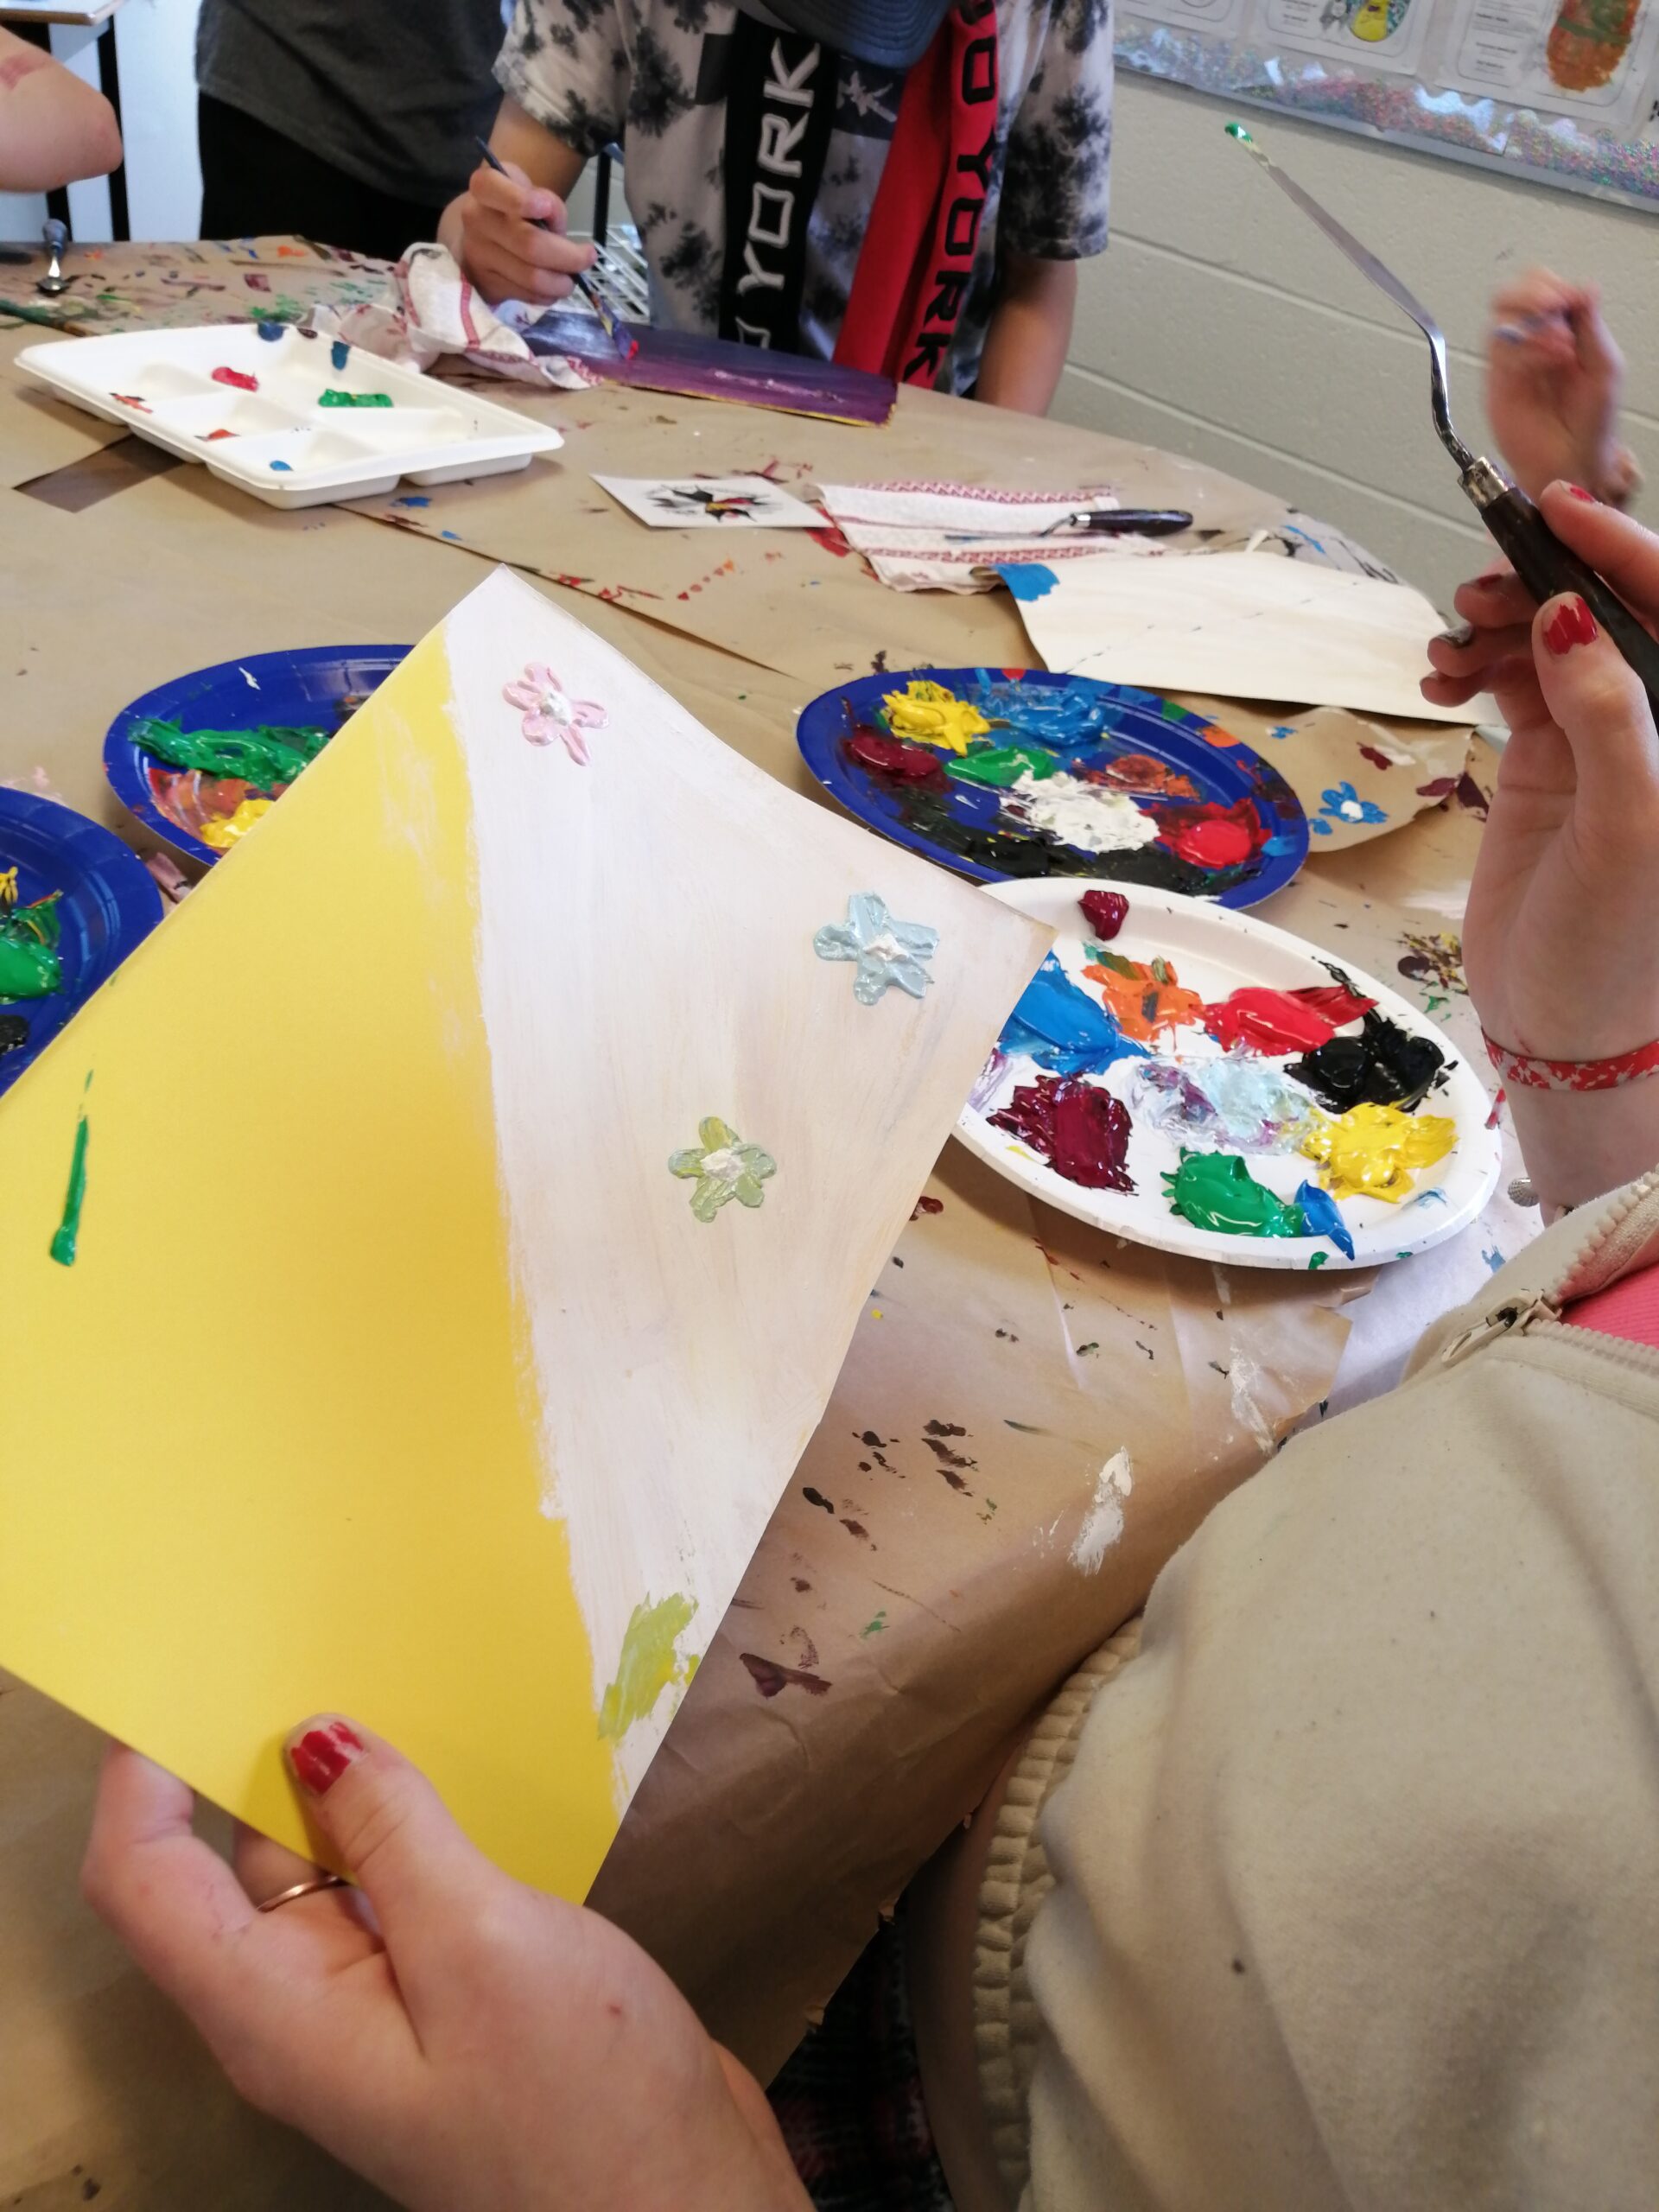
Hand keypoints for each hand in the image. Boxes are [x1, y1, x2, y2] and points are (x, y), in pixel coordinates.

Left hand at [82, 1719, 808, 2211]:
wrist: (684, 2206)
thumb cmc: (581, 2100)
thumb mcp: (482, 1944)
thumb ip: (394, 1833)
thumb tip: (316, 1736)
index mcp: (275, 2012)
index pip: (147, 1882)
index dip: (142, 1778)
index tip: (191, 1670)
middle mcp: (301, 2007)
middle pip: (227, 1865)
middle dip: (249, 1755)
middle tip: (303, 1635)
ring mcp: (373, 2003)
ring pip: (319, 1865)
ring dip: (339, 1780)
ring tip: (380, 1671)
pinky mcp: (438, 1995)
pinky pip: (389, 1886)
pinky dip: (402, 1819)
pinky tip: (446, 1760)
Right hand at [445, 156, 594, 306]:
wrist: (479, 237)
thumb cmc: (511, 209)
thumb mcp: (528, 190)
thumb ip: (546, 202)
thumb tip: (560, 235)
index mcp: (484, 188)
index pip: (492, 188)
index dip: (519, 200)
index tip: (546, 207)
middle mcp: (476, 220)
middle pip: (529, 244)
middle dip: (568, 256)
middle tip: (587, 257)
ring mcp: (478, 255)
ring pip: (532, 277)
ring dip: (562, 282)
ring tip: (571, 278)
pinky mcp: (486, 284)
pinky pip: (527, 295)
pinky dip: (548, 294)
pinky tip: (553, 287)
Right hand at [1423, 485, 1658, 1207]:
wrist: (1566, 1028)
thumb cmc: (1620, 944)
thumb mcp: (1628, 823)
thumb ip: (1608, 714)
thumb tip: (1565, 616)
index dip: (1622, 551)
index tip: (1557, 513)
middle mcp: (1656, 718)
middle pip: (1606, 608)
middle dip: (1543, 583)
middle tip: (1480, 593)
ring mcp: (1602, 735)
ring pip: (1549, 637)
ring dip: (1495, 625)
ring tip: (1449, 648)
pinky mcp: (1549, 762)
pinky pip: (1512, 681)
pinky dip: (1474, 665)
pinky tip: (1440, 679)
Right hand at [1485, 270, 1632, 506]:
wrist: (1571, 462)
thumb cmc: (1591, 422)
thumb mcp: (1605, 366)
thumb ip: (1591, 325)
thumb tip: (1584, 287)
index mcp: (1562, 328)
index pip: (1543, 286)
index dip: (1551, 285)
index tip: (1569, 300)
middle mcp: (1533, 340)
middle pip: (1512, 294)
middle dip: (1531, 294)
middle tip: (1553, 307)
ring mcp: (1512, 360)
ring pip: (1500, 318)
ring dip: (1532, 325)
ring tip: (1559, 347)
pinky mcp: (1497, 383)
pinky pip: (1499, 352)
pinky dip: (1525, 350)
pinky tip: (1548, 363)